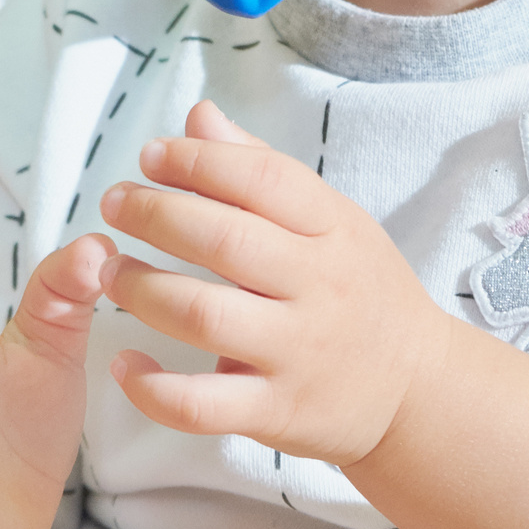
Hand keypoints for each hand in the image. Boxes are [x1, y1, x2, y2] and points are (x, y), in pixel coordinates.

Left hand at [98, 100, 446, 466]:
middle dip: (155, 215)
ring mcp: (298, 354)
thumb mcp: (332, 220)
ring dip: (142, 289)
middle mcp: (319, 288)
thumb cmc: (360, 290)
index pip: (262, 179)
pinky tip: (123, 363)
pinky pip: (201, 404)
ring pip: (204, 316)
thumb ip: (261, 168)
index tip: (150, 156)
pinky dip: (152, 386)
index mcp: (334, 230)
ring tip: (109, 272)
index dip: (198, 160)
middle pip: (225, 242)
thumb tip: (200, 117)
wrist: (418, 389)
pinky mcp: (277, 412)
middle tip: (114, 204)